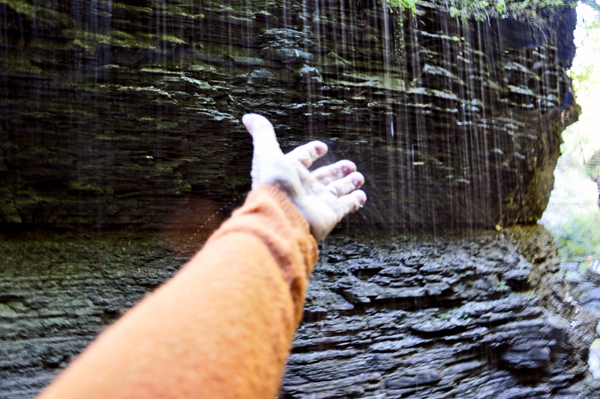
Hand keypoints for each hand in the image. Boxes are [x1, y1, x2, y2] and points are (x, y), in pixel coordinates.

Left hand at [242, 113, 366, 240]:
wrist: (281, 217)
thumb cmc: (273, 184)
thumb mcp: (267, 153)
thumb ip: (263, 134)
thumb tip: (248, 116)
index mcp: (290, 171)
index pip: (303, 158)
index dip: (312, 151)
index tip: (322, 147)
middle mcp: (305, 187)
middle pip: (324, 176)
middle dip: (337, 170)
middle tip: (350, 164)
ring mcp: (318, 201)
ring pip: (336, 190)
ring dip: (348, 183)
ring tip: (359, 176)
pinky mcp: (330, 214)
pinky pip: (345, 206)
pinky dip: (354, 200)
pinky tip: (361, 195)